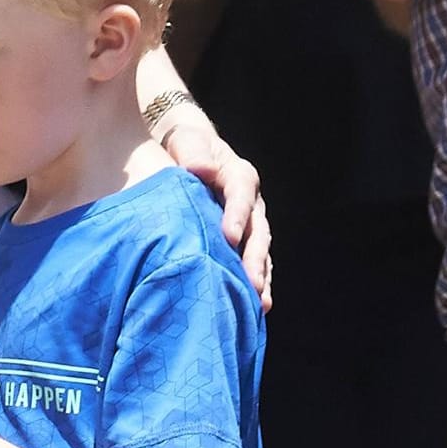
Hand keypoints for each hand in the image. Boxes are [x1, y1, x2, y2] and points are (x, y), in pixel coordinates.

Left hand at [157, 111, 272, 309]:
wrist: (190, 149)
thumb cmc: (186, 145)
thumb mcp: (188, 141)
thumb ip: (194, 153)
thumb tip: (200, 169)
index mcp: (238, 176)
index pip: (241, 196)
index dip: (236, 216)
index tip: (229, 238)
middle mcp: (250, 201)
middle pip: (258, 231)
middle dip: (255, 258)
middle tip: (251, 283)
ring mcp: (250, 221)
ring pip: (259, 251)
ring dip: (260, 276)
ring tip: (259, 304)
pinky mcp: (243, 237)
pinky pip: (251, 260)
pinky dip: (253, 280)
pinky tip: (253, 306)